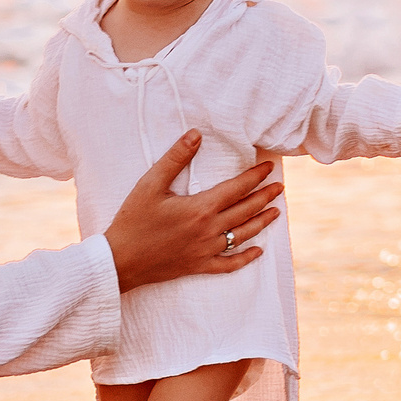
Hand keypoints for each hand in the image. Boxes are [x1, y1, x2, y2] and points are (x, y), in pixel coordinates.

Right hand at [101, 130, 282, 292]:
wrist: (121, 261)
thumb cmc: (132, 220)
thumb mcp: (149, 184)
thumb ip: (175, 158)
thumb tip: (195, 135)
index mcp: (200, 208)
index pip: (237, 188)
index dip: (255, 176)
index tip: (269, 166)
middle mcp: (209, 230)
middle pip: (246, 210)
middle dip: (265, 196)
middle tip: (279, 186)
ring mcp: (206, 250)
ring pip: (244, 235)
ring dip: (262, 221)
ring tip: (276, 211)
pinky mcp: (199, 266)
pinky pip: (229, 264)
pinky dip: (246, 258)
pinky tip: (258, 251)